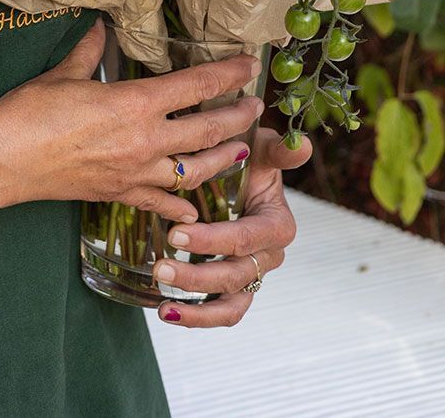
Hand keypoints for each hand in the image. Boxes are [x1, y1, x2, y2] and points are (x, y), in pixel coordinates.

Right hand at [0, 18, 264, 221]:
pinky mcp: (120, 195)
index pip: (196, 85)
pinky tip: (194, 212)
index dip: (228, 74)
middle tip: (255, 107)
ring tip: (240, 150)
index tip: (249, 66)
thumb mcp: (65, 73)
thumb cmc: (31, 112)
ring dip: (222, 159)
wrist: (7, 159)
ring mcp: (135, 172)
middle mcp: (145, 140)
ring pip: (195, 170)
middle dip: (237, 117)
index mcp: (135, 103)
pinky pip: (160, 203)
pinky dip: (180, 208)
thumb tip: (100, 27)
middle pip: (207, 130)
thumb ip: (90, 51)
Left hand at [153, 125, 312, 327]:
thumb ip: (279, 150)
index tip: (175, 233)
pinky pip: (222, 311)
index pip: (246, 238)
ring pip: (231, 303)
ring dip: (198, 308)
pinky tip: (168, 312)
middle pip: (235, 275)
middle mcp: (268, 255)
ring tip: (165, 306)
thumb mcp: (261, 147)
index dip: (213, 240)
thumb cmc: (247, 155)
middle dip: (197, 276)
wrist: (238, 169)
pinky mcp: (235, 287)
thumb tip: (300, 144)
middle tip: (161, 267)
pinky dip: (197, 317)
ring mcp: (252, 274)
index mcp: (277, 224)